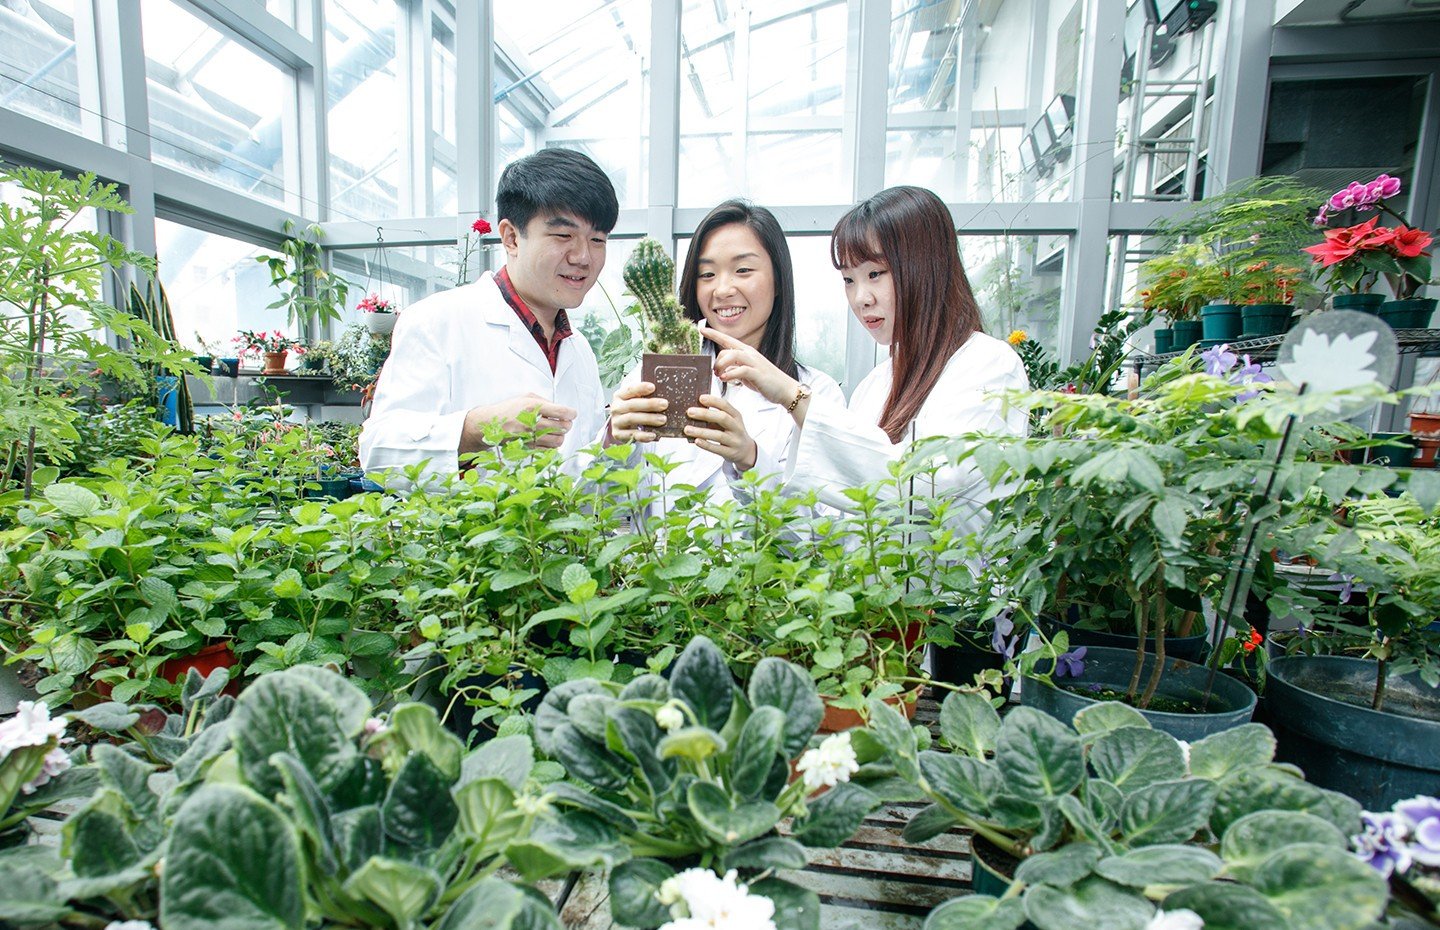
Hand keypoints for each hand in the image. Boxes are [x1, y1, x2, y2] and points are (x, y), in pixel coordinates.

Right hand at [461, 393, 575, 452]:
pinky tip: (548, 437)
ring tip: (556, 431)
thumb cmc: (508, 409)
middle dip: (568, 425)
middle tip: (565, 422)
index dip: (571, 414)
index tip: (571, 414)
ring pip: (558, 441)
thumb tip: (562, 410)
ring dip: (561, 436)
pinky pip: (549, 449)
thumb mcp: (526, 397)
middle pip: (563, 428)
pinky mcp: (528, 447)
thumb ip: (545, 401)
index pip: (562, 412)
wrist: (489, 424)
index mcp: (533, 406)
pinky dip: (552, 444)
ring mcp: (530, 437)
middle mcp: (532, 422)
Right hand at [609, 382, 667, 442]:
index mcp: (620, 395)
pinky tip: (653, 435)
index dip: (641, 388)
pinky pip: (631, 435)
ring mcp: (616, 421)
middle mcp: (616, 407)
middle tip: (665, 404)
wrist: (624, 428)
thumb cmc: (635, 410)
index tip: (653, 387)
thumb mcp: (637, 401)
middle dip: (649, 404)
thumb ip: (647, 397)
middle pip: (632, 405)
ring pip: (632, 418)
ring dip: (648, 419)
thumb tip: (665, 397)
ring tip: (663, 419)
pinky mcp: (618, 434)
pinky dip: (643, 435)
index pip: (630, 390)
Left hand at [684, 394, 757, 469]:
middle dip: (705, 414)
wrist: (746, 451)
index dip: (713, 401)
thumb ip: (716, 416)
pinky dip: (706, 444)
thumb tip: (695, 410)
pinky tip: (696, 441)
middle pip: (722, 418)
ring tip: (687, 429)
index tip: (700, 398)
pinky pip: (717, 449)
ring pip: (718, 435)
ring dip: (701, 431)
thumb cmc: (732, 433)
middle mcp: (737, 427)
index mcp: (736, 416)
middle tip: (690, 412)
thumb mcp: (729, 421)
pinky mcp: (730, 453)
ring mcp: (735, 441)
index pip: (726, 405)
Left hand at [701, 327, 797, 405]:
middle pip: (726, 349)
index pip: (727, 339)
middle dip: (716, 361)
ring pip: (732, 355)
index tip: (701, 329)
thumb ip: (735, 369)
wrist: (785, 389)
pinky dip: (730, 374)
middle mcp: (750, 354)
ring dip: (721, 365)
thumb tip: (724, 371)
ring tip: (719, 375)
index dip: (714, 334)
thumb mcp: (747, 374)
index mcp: (747, 352)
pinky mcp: (757, 373)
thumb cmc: (766, 381)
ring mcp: (754, 362)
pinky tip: (725, 379)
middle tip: (715, 373)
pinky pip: (740, 369)